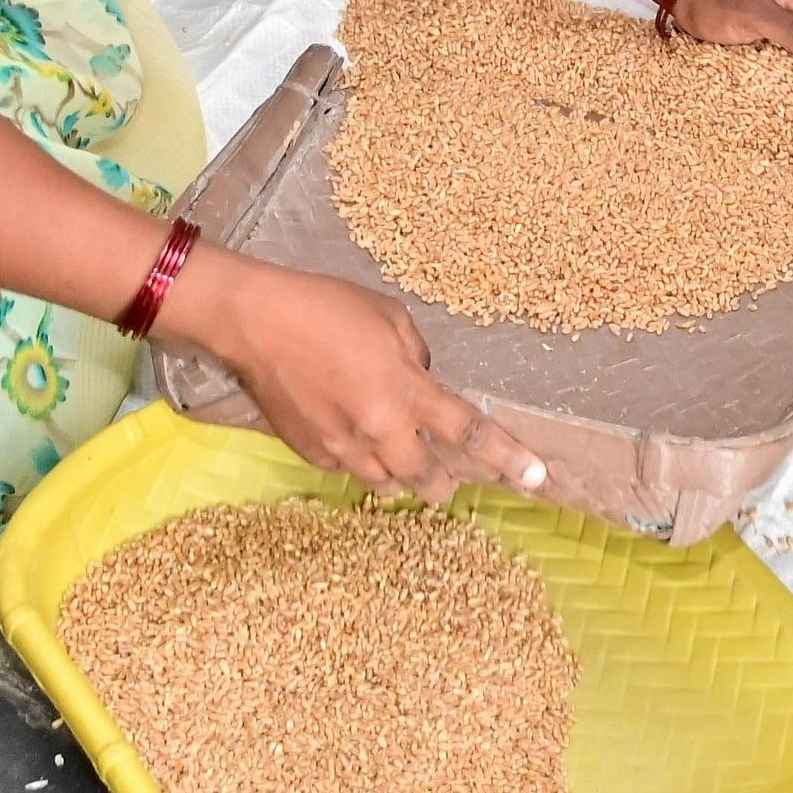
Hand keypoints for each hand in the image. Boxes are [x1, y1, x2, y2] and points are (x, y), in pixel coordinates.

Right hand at [164, 253, 542, 502]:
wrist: (255, 322)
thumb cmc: (326, 307)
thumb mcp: (391, 318)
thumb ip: (418, 357)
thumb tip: (423, 382)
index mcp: (407, 391)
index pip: (471, 433)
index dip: (509, 458)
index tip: (537, 479)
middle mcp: (380, 429)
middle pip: (429, 479)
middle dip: (445, 482)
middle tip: (448, 476)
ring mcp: (343, 447)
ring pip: (388, 485)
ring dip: (402, 475)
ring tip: (398, 451)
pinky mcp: (311, 453)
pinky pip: (349, 471)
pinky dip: (361, 461)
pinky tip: (352, 434)